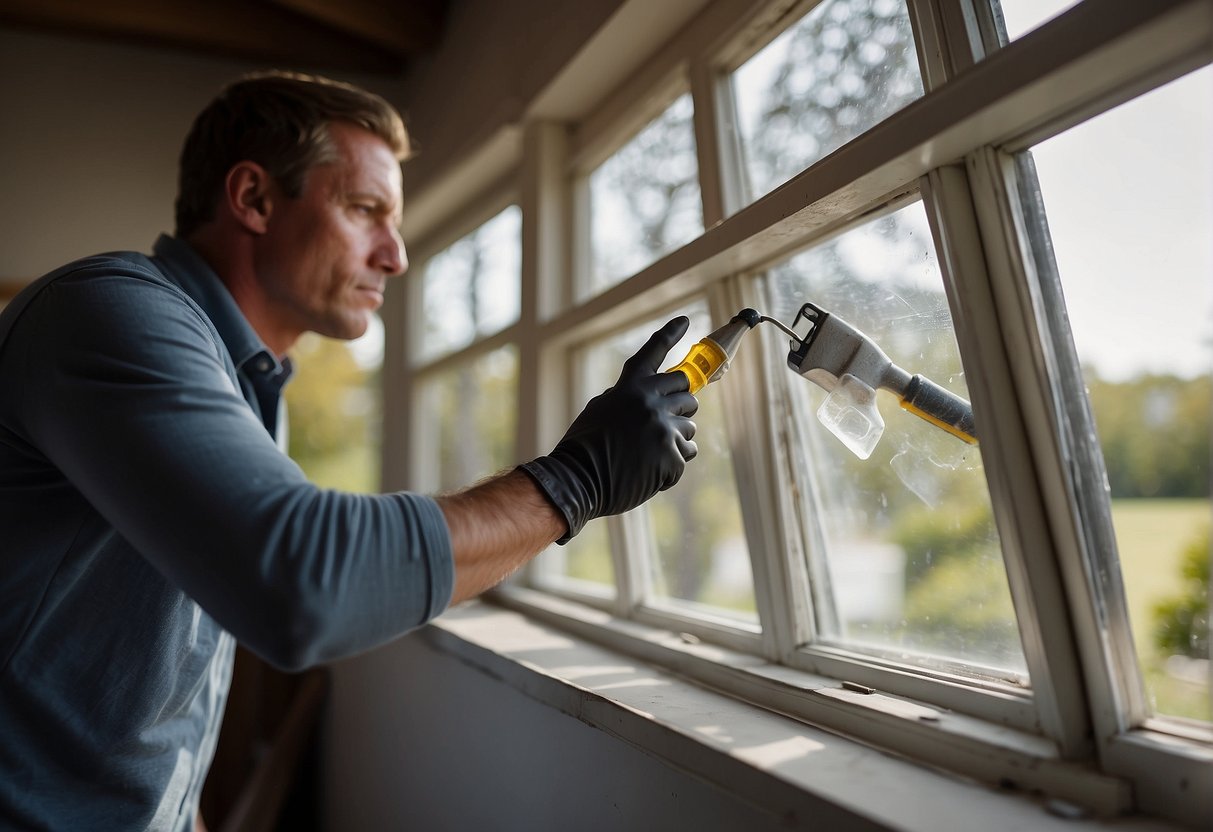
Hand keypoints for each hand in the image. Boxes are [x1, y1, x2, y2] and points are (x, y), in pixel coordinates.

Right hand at [521, 317, 698, 542]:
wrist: (577, 481)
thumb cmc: (584, 448)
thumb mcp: (600, 409)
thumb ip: (627, 398)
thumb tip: (654, 398)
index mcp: (630, 386)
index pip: (654, 352)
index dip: (670, 334)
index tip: (685, 320)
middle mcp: (650, 400)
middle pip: (686, 390)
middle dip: (679, 406)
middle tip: (662, 423)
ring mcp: (663, 427)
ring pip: (690, 426)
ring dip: (675, 439)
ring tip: (648, 454)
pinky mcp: (672, 454)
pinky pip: (687, 453)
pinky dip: (672, 465)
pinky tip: (650, 471)